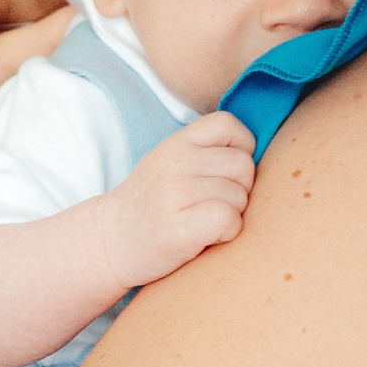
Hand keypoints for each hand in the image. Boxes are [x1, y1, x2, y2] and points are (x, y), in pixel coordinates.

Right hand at [91, 112, 256, 288]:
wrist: (110, 242)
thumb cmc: (151, 206)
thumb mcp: (168, 164)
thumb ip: (203, 153)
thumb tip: (256, 154)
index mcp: (175, 143)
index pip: (228, 124)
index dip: (242, 147)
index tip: (228, 171)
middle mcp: (173, 162)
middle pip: (244, 165)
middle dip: (241, 188)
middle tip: (217, 203)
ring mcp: (175, 194)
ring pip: (240, 196)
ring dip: (233, 214)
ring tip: (206, 221)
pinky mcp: (180, 228)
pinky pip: (229, 219)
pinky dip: (228, 232)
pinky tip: (209, 236)